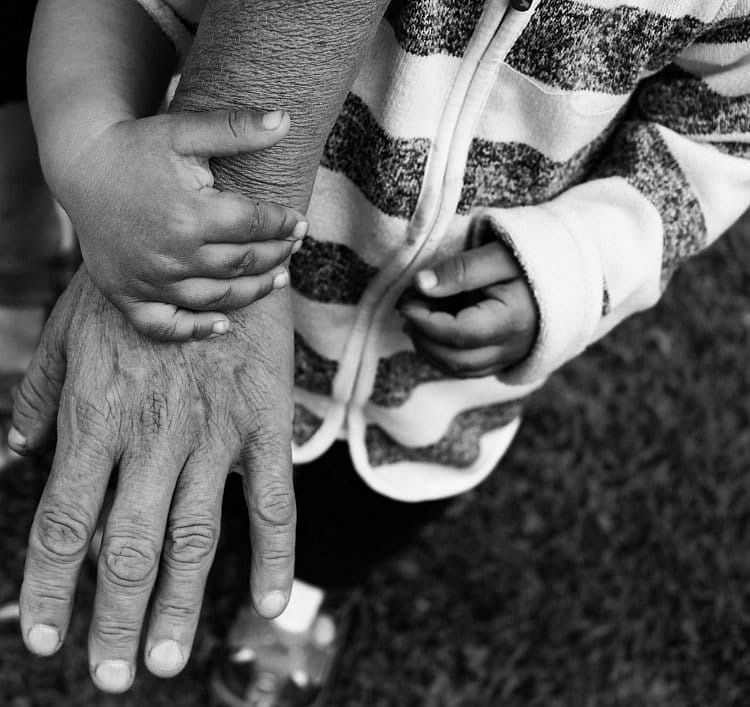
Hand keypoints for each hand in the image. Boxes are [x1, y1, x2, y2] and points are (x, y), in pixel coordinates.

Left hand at [8, 268, 294, 691]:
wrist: (209, 239)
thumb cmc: (135, 285)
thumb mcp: (71, 331)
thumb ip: (38, 396)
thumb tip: (12, 454)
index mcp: (96, 416)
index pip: (62, 522)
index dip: (50, 588)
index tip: (44, 641)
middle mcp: (150, 435)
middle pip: (125, 546)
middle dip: (113, 619)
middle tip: (113, 677)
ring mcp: (212, 432)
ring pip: (193, 536)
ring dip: (177, 605)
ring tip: (163, 662)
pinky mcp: (263, 422)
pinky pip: (273, 500)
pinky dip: (273, 555)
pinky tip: (268, 603)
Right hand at [52, 108, 306, 340]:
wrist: (81, 168)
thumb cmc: (138, 147)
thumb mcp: (185, 131)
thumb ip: (236, 127)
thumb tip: (286, 120)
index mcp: (189, 214)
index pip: (253, 225)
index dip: (283, 223)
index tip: (300, 222)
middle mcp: (171, 255)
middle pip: (242, 263)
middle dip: (276, 254)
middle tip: (293, 247)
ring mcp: (149, 281)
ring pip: (218, 297)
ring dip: (255, 290)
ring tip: (279, 278)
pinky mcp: (127, 296)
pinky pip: (167, 326)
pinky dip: (196, 330)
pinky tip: (224, 325)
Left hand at [400, 241, 537, 376]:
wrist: (567, 276)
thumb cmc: (530, 261)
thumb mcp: (496, 256)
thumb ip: (459, 270)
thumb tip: (420, 284)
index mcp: (513, 321)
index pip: (459, 334)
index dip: (425, 322)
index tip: (407, 301)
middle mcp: (512, 348)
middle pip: (455, 359)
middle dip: (422, 337)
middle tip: (409, 307)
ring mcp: (509, 358)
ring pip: (458, 369)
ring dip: (429, 348)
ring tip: (418, 316)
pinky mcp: (503, 361)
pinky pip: (466, 369)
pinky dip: (442, 354)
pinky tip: (433, 329)